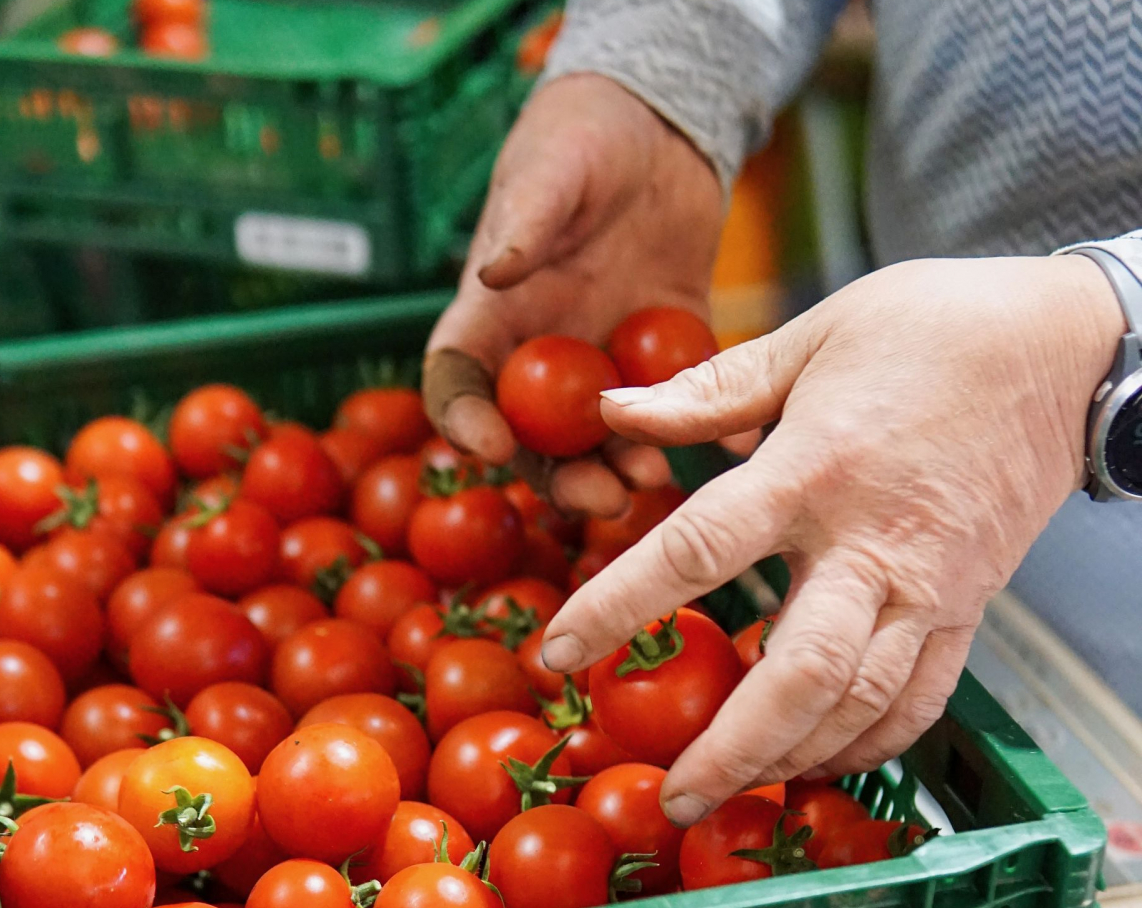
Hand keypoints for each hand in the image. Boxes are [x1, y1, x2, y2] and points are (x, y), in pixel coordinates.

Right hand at [424, 73, 723, 515]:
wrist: (657, 125)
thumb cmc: (581, 138)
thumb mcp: (550, 169)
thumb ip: (525, 221)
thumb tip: (494, 272)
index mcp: (495, 317)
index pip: (460, 382)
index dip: (464, 422)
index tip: (491, 447)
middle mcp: (546, 354)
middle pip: (538, 440)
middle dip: (564, 477)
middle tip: (599, 496)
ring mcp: (607, 362)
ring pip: (609, 438)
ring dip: (627, 465)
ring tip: (655, 476)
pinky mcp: (668, 353)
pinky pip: (686, 402)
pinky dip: (710, 428)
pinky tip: (734, 443)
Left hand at [540, 255, 1124, 823]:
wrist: (1067, 347)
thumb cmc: (933, 328)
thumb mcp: (813, 335)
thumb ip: (710, 388)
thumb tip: (616, 411)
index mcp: (815, 467)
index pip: (699, 550)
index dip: (620, 606)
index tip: (559, 654)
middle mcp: (874, 543)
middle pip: (798, 670)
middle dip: (729, 746)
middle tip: (669, 793)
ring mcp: (931, 587)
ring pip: (862, 703)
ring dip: (791, 760)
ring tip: (728, 793)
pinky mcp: (971, 610)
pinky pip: (922, 700)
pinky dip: (868, 745)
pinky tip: (818, 763)